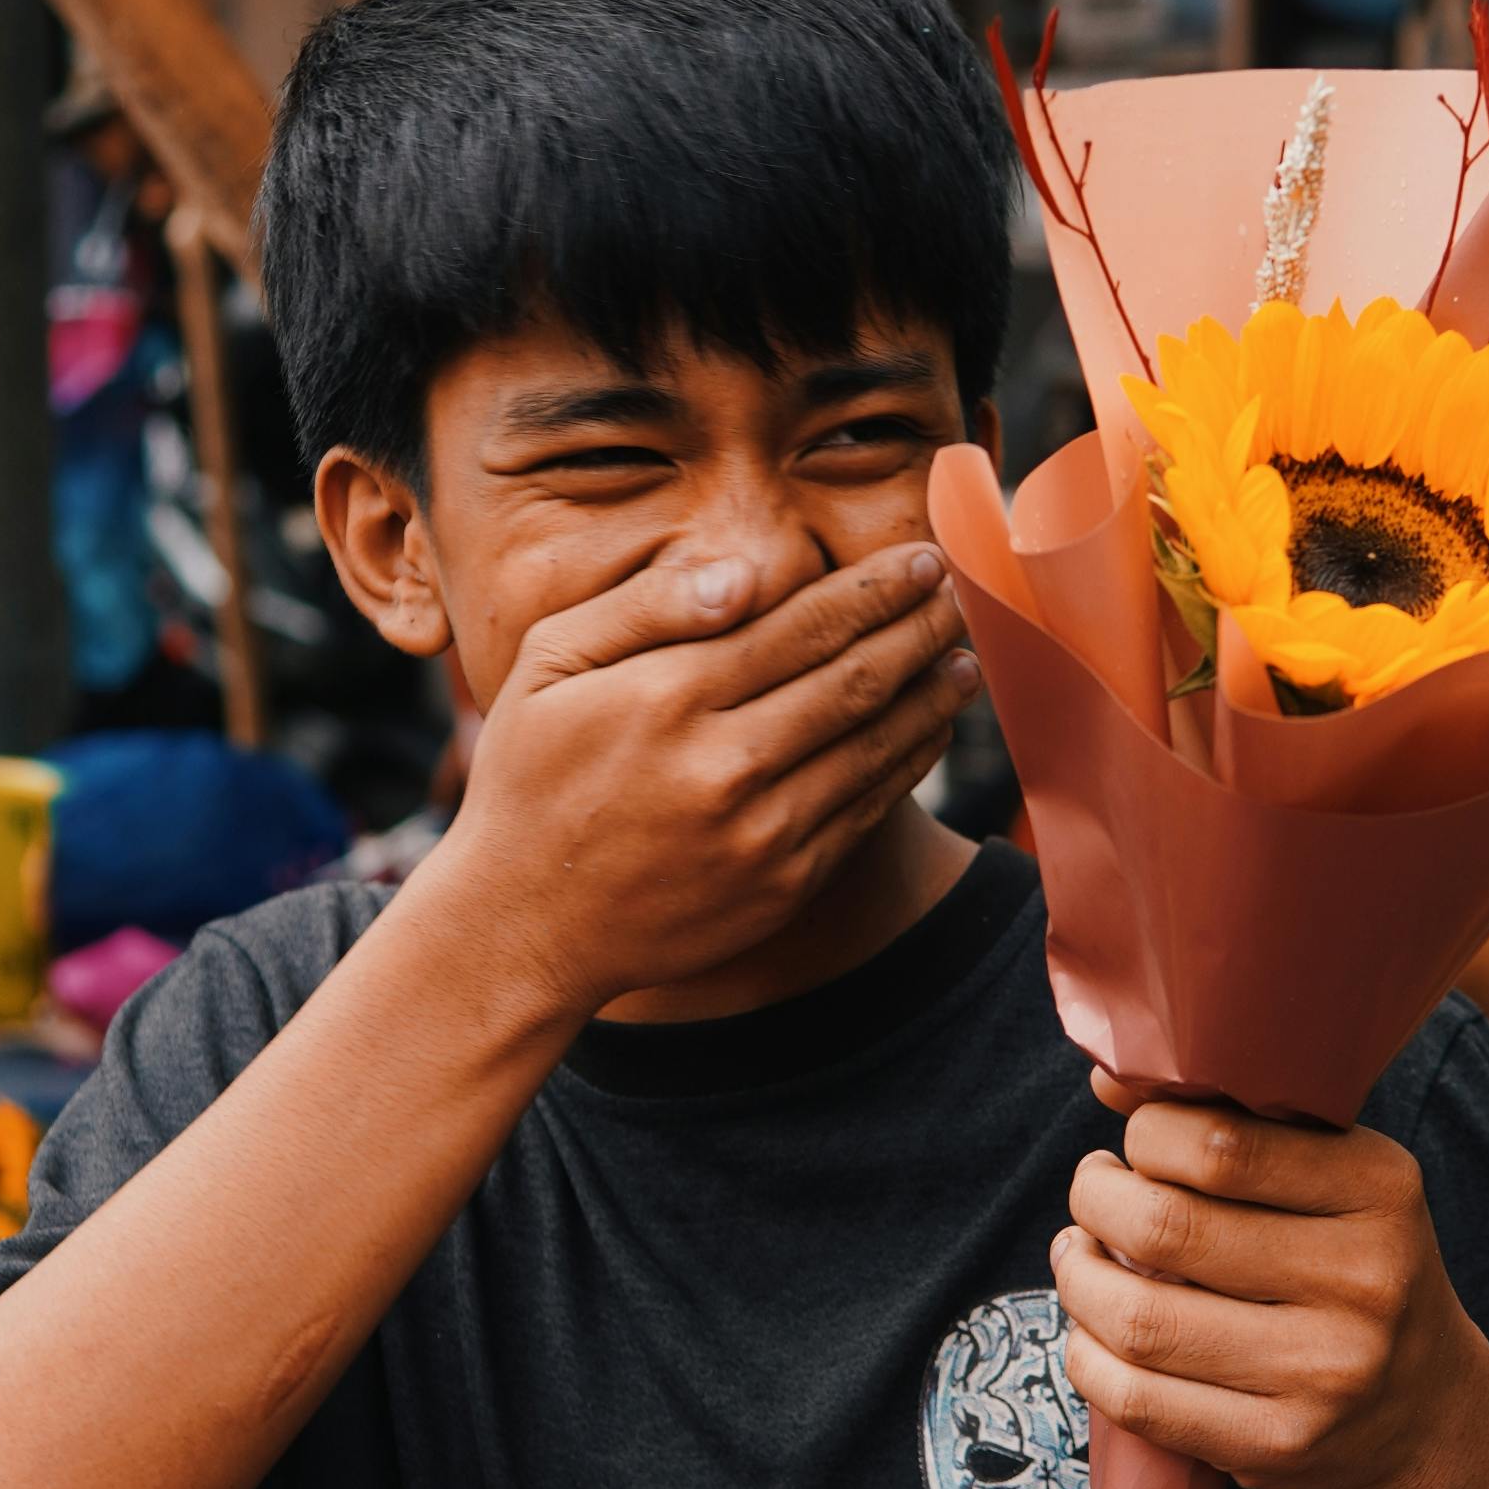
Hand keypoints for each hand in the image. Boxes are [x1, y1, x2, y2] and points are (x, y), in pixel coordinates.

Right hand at [444, 536, 979, 1017]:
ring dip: (930, 696)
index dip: (875, 589)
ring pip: (874, 747)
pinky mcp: (780, 886)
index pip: (802, 626)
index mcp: (667, 697)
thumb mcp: (547, 666)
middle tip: (962, 594)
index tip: (922, 561)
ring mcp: (759, 833)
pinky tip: (926, 731)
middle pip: (854, 679)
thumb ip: (645, 607)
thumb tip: (746, 573)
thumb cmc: (530, 780)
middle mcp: (722, 764)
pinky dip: (907, 765)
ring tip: (963, 657)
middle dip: (919, 629)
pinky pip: (865, 812)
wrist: (524, 928)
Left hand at [1051, 1100, 1479, 1488]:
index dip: (1145, 1137)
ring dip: (1078, 1281)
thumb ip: (1230, 1120)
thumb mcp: (1332, 1179)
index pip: (1217, 1144)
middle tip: (1093, 1197)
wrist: (1426, 1411)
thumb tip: (1107, 1077)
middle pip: (1166, 1229)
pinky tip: (1092, 1334)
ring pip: (1140, 1319)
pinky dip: (1088, 1359)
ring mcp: (1326, 1372)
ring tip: (1080, 1259)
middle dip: (1096, 1203)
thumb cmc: (1351, 1267)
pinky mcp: (1281, 1445)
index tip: (1137, 1146)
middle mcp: (1366, 1279)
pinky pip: (1140, 1400)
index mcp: (1380, 1188)